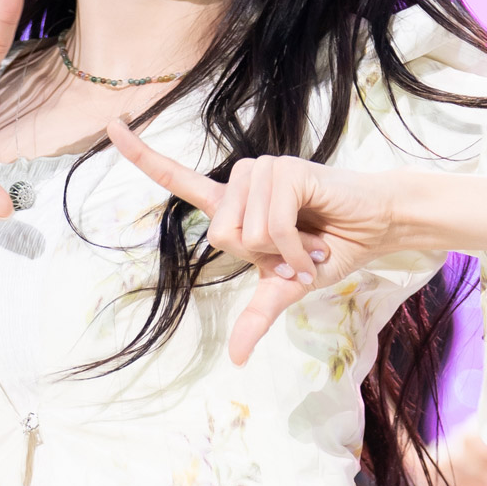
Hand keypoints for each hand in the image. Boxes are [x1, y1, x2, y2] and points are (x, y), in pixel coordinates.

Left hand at [105, 120, 401, 364]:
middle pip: (219, 236)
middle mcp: (241, 181)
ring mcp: (262, 171)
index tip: (111, 125)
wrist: (374, 231)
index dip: (141, 153)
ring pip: (245, 233)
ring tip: (309, 242)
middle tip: (294, 252)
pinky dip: (296, 250)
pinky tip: (318, 243)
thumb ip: (258, 315)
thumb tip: (237, 359)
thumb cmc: (331, 250)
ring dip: (283, 254)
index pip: (177, 176)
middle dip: (260, 258)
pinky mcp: (286, 171)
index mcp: (231, 203)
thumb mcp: (285, 289)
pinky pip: (273, 226)